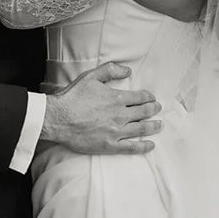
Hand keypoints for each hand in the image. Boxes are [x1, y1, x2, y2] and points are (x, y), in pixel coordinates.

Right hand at [40, 62, 161, 154]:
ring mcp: (117, 131)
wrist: (59, 118)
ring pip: (142, 129)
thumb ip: (110, 70)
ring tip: (159, 125)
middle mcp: (120, 115)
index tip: (152, 98)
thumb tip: (128, 70)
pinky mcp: (110, 145)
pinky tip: (150, 145)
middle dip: (154, 109)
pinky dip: (144, 146)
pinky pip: (132, 147)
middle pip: (144, 112)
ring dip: (153, 126)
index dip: (149, 97)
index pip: (140, 97)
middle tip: (158, 109)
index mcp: (117, 98)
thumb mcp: (91, 76)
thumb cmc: (73, 97)